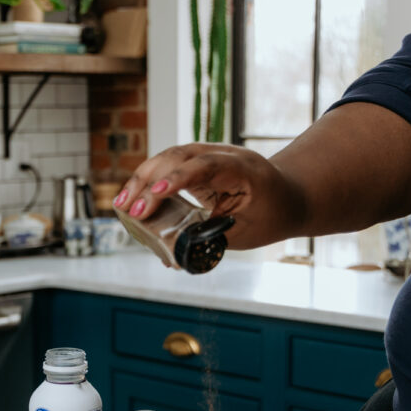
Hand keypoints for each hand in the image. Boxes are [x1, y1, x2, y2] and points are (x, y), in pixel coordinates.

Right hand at [111, 143, 305, 249]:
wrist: (290, 194)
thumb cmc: (271, 215)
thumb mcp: (244, 233)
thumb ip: (208, 239)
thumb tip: (169, 256)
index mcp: (244, 169)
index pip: (206, 166)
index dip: (179, 177)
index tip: (157, 193)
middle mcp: (224, 153)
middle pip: (179, 156)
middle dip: (149, 182)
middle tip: (128, 210)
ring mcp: (209, 154)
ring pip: (168, 157)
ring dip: (141, 180)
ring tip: (120, 205)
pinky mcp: (197, 162)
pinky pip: (168, 165)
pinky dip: (148, 181)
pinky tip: (131, 200)